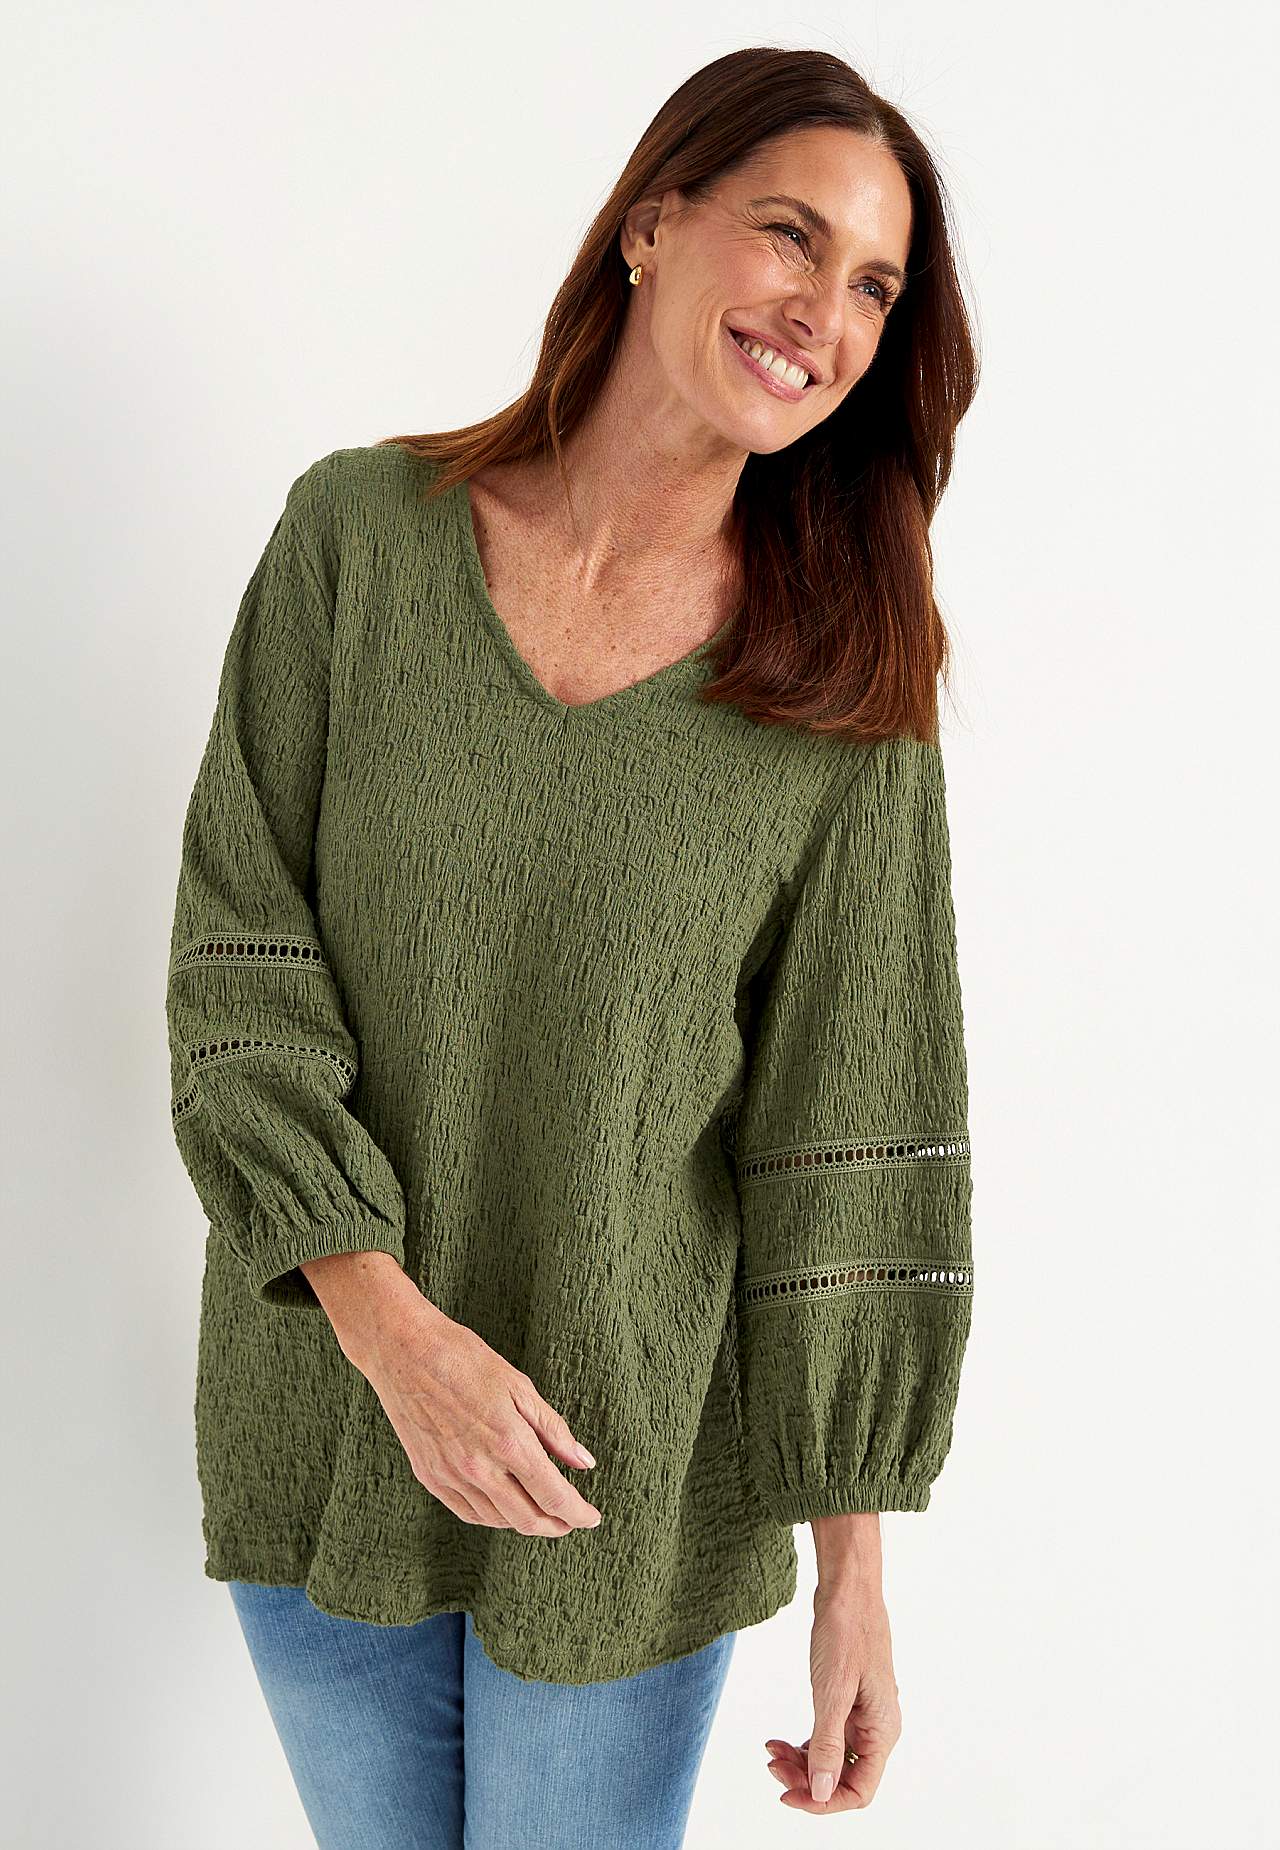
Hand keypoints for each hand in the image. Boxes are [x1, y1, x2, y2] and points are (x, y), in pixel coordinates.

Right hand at [301, 1251, 602, 1535]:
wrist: (403, 1350)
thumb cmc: (464, 1358)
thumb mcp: (519, 1386)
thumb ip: (553, 1430)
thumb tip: (584, 1462)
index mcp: (508, 1442)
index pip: (554, 1496)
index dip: (578, 1513)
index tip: (592, 1517)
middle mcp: (479, 1468)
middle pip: (528, 1518)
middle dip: (557, 1525)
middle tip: (572, 1519)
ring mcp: (451, 1476)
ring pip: (498, 1520)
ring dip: (525, 1523)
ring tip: (542, 1511)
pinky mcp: (429, 1477)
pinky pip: (467, 1512)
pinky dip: (493, 1517)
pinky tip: (504, 1507)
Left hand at [764, 1579, 901, 1812]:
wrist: (848, 1588)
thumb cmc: (847, 1632)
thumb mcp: (833, 1691)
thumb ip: (827, 1745)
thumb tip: (821, 1793)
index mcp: (883, 1730)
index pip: (859, 1791)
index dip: (824, 1801)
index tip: (788, 1795)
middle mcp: (877, 1727)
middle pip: (844, 1777)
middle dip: (806, 1780)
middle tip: (772, 1766)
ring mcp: (863, 1714)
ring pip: (833, 1757)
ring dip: (802, 1762)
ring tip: (771, 1751)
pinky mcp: (848, 1700)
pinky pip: (828, 1735)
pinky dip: (805, 1742)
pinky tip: (782, 1740)